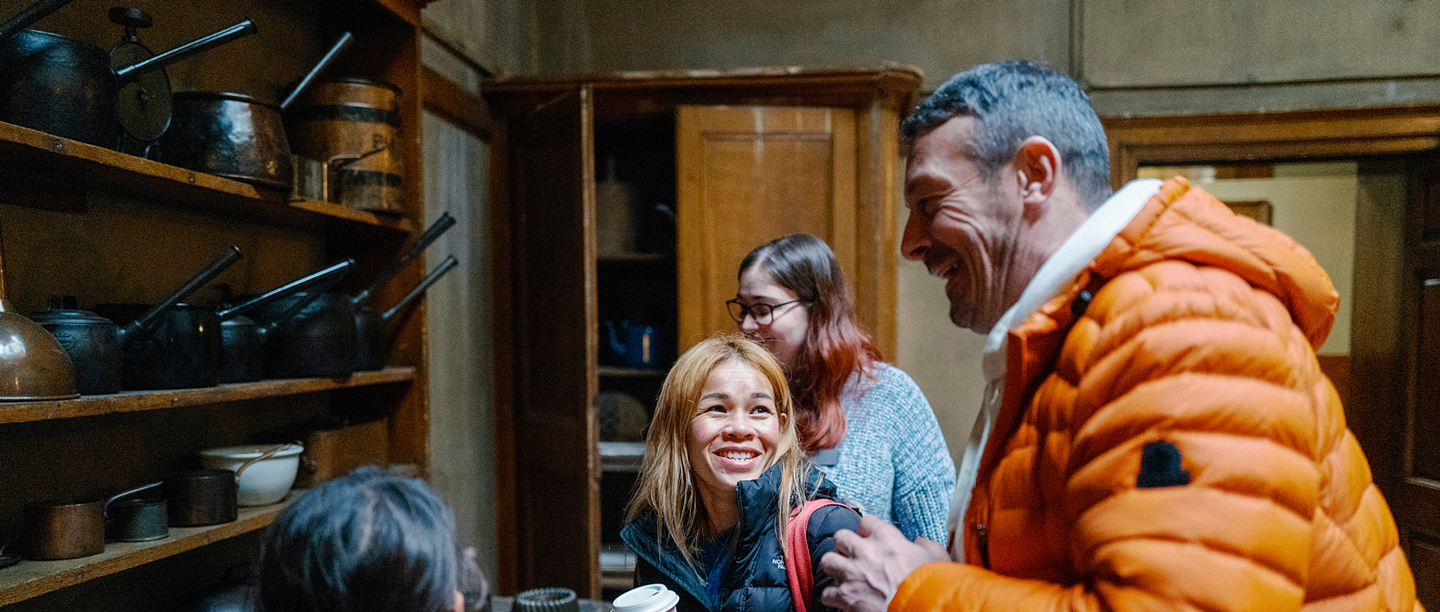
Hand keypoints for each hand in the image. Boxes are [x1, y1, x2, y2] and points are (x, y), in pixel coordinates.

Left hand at [819, 515, 951, 611]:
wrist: (922, 608)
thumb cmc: (931, 582)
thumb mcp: (936, 556)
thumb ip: (925, 545)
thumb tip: (920, 543)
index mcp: (886, 538)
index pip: (867, 521)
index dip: (868, 530)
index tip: (871, 537)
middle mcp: (865, 551)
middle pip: (840, 537)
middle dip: (845, 546)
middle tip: (853, 555)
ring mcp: (852, 573)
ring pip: (827, 561)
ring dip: (835, 568)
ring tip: (843, 575)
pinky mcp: (846, 596)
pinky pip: (827, 593)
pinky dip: (833, 597)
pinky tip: (842, 600)